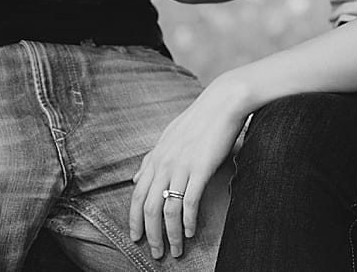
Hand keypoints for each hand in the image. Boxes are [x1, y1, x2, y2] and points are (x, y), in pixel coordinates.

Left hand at [129, 75, 251, 259]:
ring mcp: (181, 166)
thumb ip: (150, 160)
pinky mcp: (200, 168)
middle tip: (155, 253)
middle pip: (148, 207)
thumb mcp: (167, 138)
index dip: (134, 219)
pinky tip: (190, 232)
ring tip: (175, 250)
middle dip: (150, 234)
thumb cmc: (198, 120)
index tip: (136, 237)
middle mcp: (164, 163)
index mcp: (155, 157)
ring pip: (168, 209)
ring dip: (170, 234)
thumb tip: (134, 178)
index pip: (137, 195)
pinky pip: (189, 201)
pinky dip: (187, 221)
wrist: (222, 103)